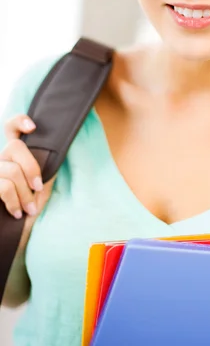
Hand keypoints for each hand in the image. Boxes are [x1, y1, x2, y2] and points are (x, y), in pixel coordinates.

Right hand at [0, 114, 55, 254]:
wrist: (10, 236)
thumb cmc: (26, 209)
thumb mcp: (39, 186)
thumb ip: (43, 169)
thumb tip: (56, 153)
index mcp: (12, 156)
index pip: (10, 127)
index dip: (19, 121)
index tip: (33, 128)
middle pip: (14, 147)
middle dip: (31, 168)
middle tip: (38, 188)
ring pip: (11, 170)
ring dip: (24, 193)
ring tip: (29, 209)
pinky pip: (3, 186)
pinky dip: (14, 201)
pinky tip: (17, 212)